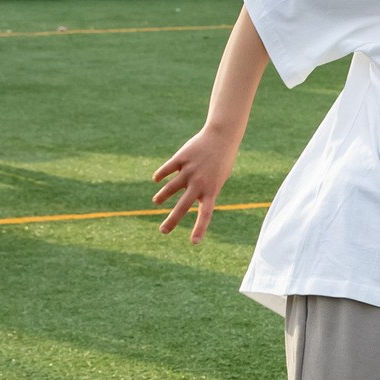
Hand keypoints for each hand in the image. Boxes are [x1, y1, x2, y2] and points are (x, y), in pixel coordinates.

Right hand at [153, 124, 237, 241]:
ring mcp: (189, 170)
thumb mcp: (218, 179)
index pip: (205, 214)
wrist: (222, 136)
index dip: (199, 228)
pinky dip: (161, 175)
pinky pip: (167, 169)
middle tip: (163, 231)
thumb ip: (204, 191)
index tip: (194, 242)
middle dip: (172, 221)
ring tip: (157, 202)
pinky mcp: (181, 158)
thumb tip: (187, 201)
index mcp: (211, 190)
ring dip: (162, 197)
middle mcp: (199, 183)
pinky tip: (157, 180)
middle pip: (182, 206)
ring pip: (170, 188)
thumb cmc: (221, 160)